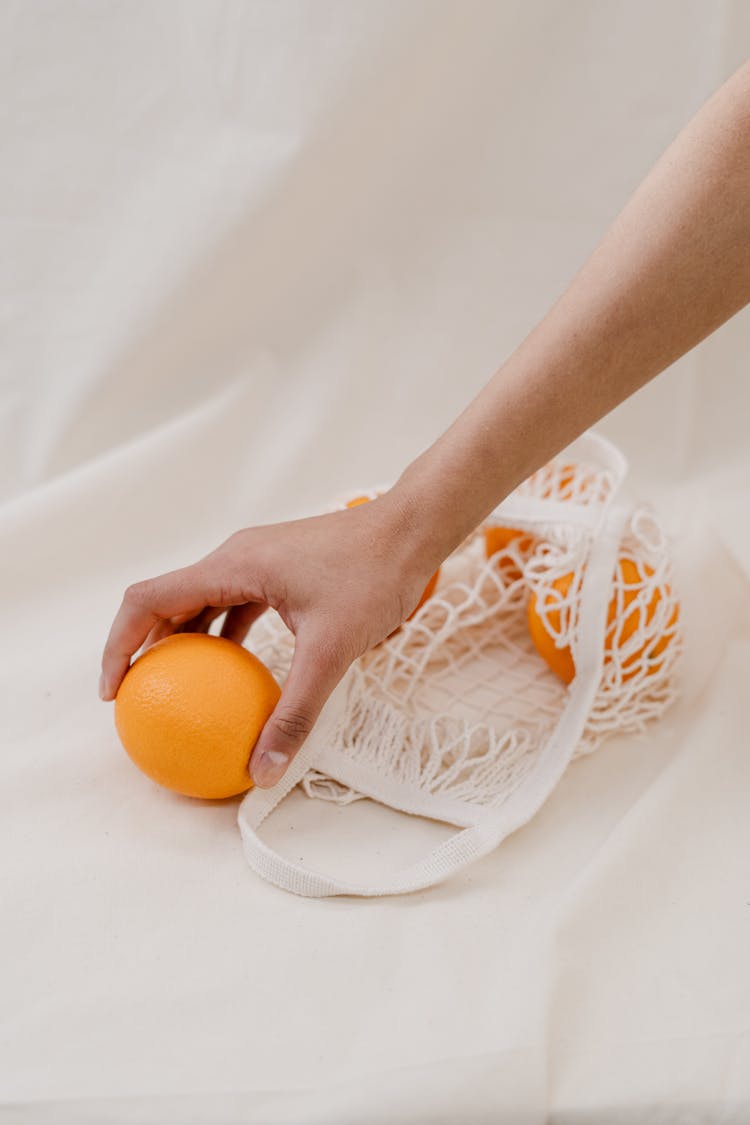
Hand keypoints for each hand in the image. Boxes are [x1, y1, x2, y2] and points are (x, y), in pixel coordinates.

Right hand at [99, 491, 434, 787]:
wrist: (411, 530)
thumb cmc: (373, 577)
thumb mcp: (331, 651)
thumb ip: (296, 711)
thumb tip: (265, 770)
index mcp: (232, 566)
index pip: (148, 600)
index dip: (119, 644)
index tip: (114, 692)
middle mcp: (234, 557)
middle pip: (166, 601)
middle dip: (144, 648)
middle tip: (139, 699)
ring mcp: (256, 560)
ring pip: (199, 602)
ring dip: (183, 643)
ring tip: (178, 690)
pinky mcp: (277, 569)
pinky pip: (233, 603)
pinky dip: (222, 636)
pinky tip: (235, 673)